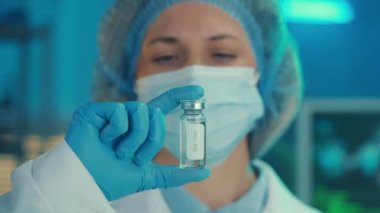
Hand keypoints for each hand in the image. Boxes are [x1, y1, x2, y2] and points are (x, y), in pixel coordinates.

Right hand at [65, 86, 208, 200]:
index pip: (163, 106)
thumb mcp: (150, 177)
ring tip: (118, 152)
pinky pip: (120, 112)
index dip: (180, 96)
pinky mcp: (94, 110)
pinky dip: (116, 131)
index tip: (200, 92)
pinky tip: (103, 140)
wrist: (86, 185)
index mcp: (139, 128)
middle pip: (154, 114)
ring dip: (134, 139)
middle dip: (151, 140)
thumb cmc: (113, 180)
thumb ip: (176, 174)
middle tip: (134, 157)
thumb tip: (205, 173)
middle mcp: (127, 117)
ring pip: (140, 112)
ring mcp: (111, 112)